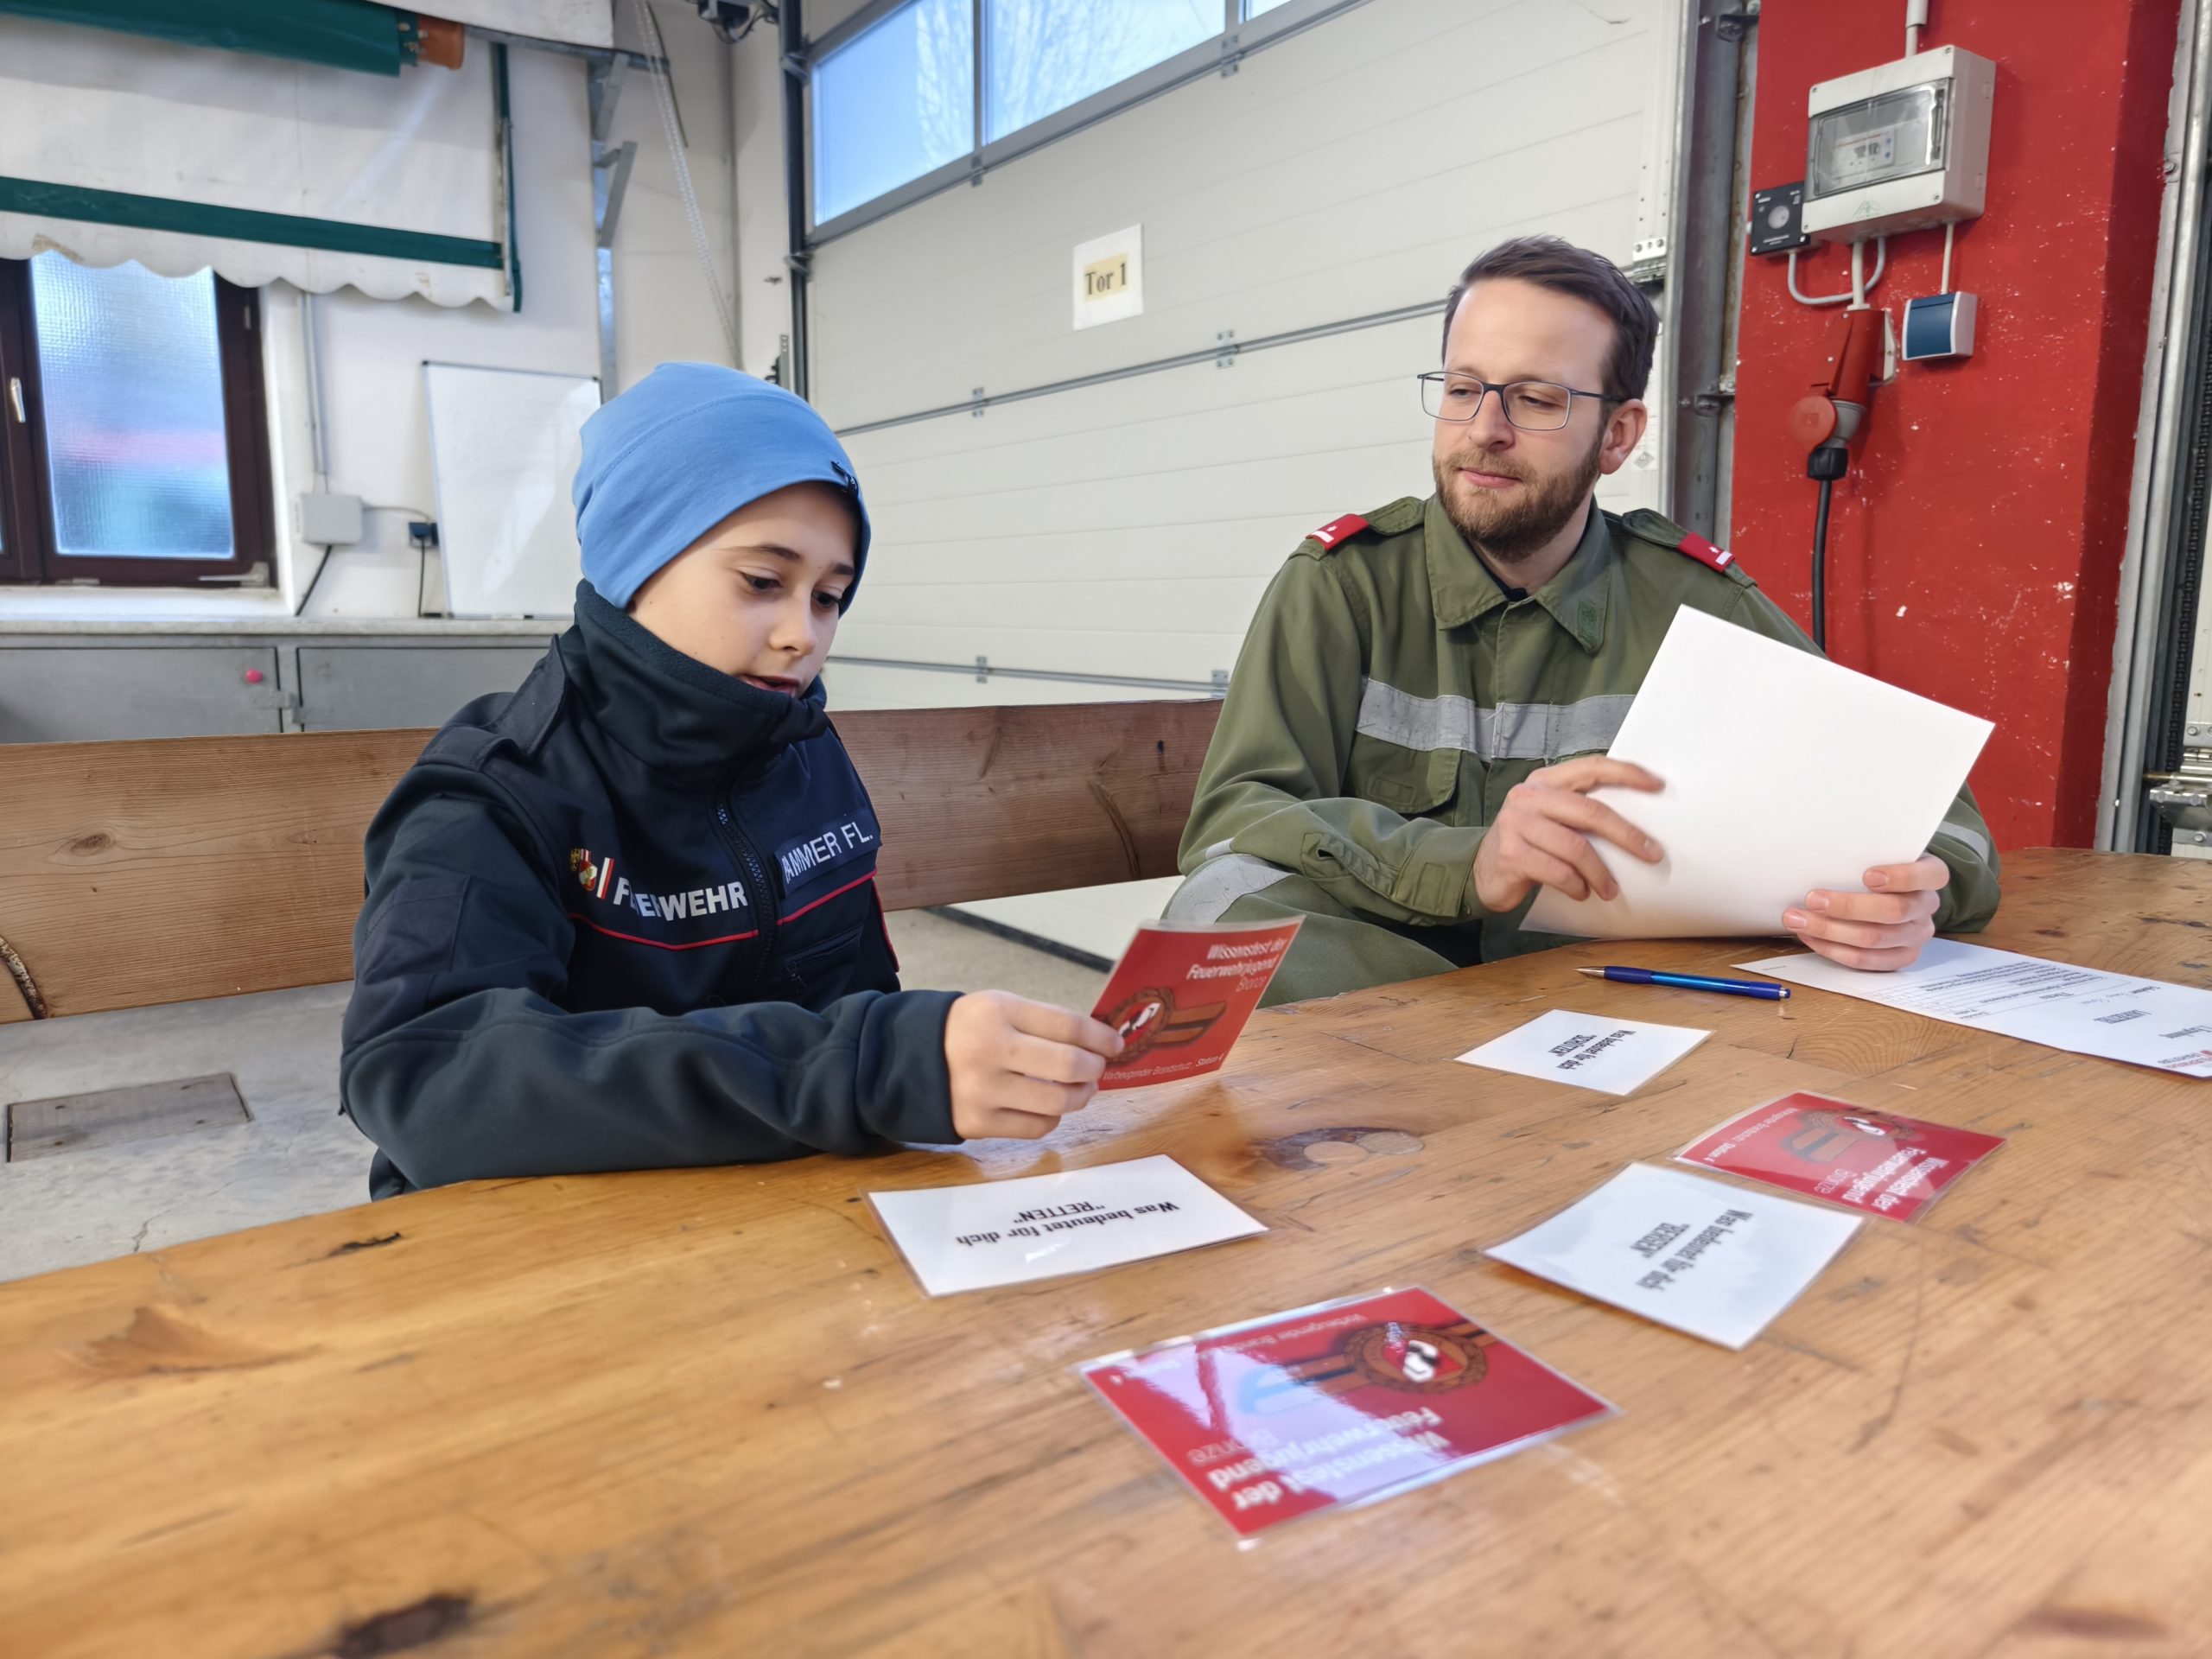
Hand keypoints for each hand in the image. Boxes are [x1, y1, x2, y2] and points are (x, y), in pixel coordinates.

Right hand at [944, 990, 1124, 1140]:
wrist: (908, 1059)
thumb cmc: (967, 1031)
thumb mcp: (999, 1008)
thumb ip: (1044, 1022)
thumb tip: (1099, 1043)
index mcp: (997, 1012)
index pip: (1066, 1025)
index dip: (1100, 1036)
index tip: (1115, 1044)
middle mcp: (988, 1050)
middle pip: (1068, 1065)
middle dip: (1094, 1068)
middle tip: (1096, 1068)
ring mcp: (982, 1091)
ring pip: (1057, 1101)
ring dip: (1080, 1096)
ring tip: (1081, 1089)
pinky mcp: (978, 1123)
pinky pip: (1036, 1126)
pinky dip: (1052, 1116)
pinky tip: (1049, 1106)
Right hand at [1473, 757, 1664, 912]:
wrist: (1481, 871)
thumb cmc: (1528, 845)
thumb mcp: (1550, 818)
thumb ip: (1579, 811)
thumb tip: (1636, 823)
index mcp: (1544, 781)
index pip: (1591, 768)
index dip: (1626, 773)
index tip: (1656, 785)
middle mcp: (1528, 797)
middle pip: (1590, 811)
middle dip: (1627, 834)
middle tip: (1652, 853)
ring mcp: (1517, 824)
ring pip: (1576, 847)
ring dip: (1600, 873)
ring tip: (1610, 889)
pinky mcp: (1511, 855)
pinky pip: (1558, 871)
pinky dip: (1576, 886)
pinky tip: (1580, 892)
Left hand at [1782, 854, 1948, 970]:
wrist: (1891, 892)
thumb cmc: (1879, 866)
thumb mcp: (1880, 851)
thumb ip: (1864, 853)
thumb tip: (1823, 851)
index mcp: (1931, 875)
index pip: (1929, 876)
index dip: (1901, 877)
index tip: (1868, 876)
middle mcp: (1926, 906)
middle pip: (1893, 911)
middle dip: (1848, 906)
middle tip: (1813, 899)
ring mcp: (1916, 936)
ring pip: (1874, 939)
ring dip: (1830, 930)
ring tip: (1798, 919)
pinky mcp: (1900, 957)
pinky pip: (1865, 960)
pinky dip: (1832, 949)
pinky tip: (1810, 936)